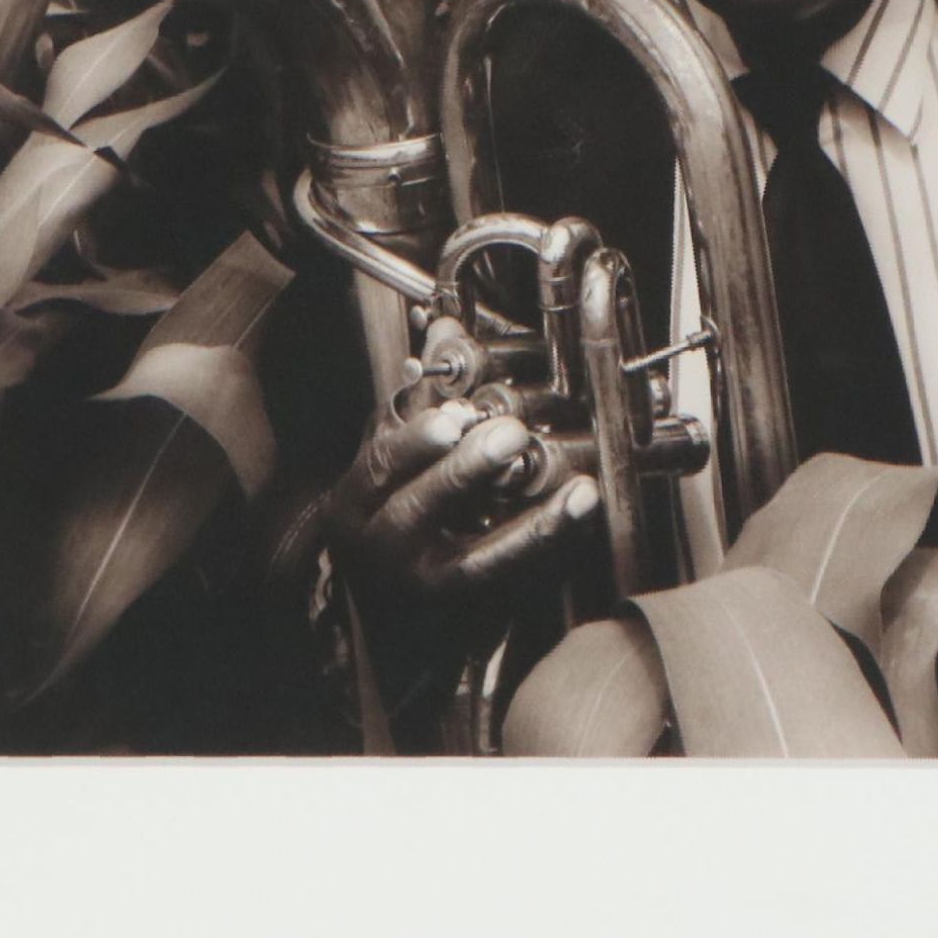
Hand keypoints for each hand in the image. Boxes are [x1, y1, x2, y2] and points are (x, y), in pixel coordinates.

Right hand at [323, 392, 600, 617]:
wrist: (383, 609)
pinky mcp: (467, 608)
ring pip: (474, 560)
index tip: (452, 416)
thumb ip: (421, 396)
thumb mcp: (392, 454)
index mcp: (358, 501)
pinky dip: (548, 546)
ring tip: (574, 491)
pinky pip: (512, 579)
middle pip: (418, 509)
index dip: (416, 441)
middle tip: (510, 434)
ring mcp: (426, 584)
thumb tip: (446, 328)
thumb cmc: (389, 510)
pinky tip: (578, 515)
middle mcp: (384, 548)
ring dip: (530, 524)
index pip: (382, 466)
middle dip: (464, 470)